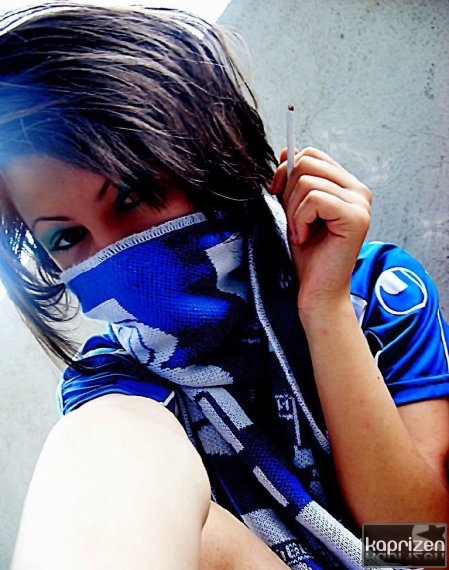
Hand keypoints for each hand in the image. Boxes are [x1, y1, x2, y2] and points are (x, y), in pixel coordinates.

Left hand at [269, 147, 370, 311]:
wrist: (316, 291)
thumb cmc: (307, 254)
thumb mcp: (295, 209)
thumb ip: (294, 181)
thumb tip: (286, 152)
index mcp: (347, 186)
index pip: (313, 154)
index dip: (289, 170)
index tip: (278, 193)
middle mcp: (359, 191)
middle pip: (308, 163)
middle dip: (289, 192)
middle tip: (294, 221)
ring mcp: (360, 203)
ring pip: (308, 182)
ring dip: (293, 211)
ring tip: (302, 233)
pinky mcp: (355, 217)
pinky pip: (313, 199)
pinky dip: (300, 220)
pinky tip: (305, 238)